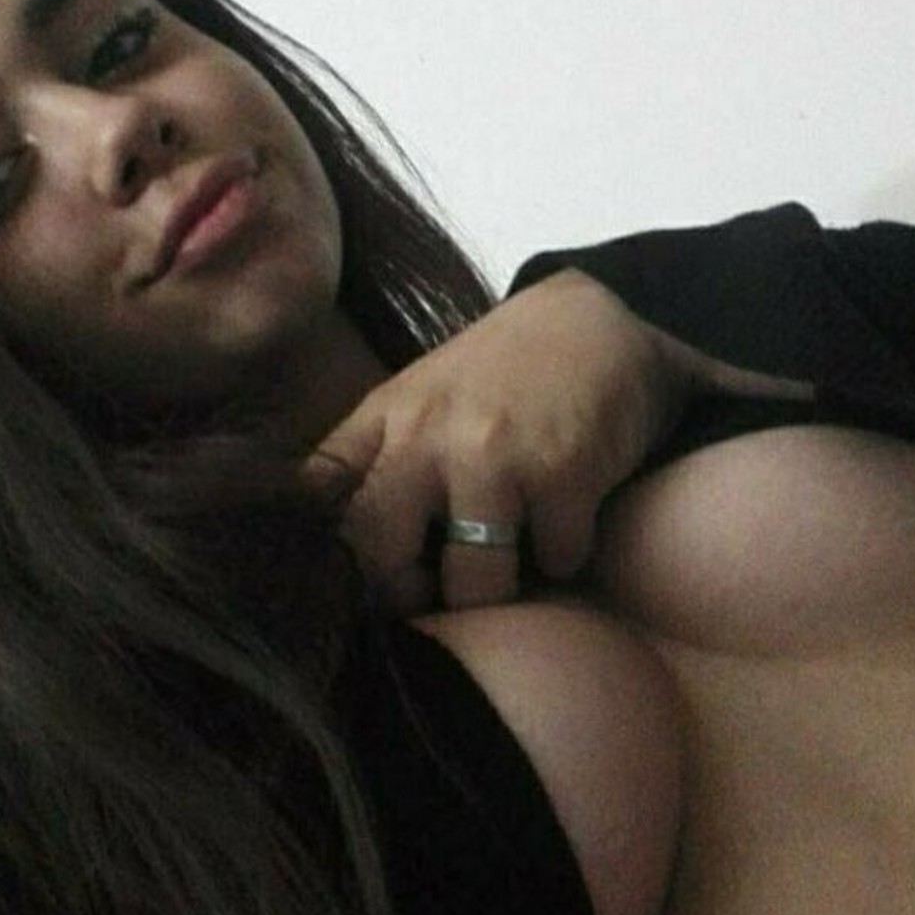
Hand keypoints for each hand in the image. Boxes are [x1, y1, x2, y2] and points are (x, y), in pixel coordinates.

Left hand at [301, 269, 703, 611]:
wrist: (594, 320)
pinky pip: (553, 564)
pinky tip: (565, 517)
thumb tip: (325, 550)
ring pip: (474, 584)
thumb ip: (369, 461)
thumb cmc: (500, 374)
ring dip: (498, 586)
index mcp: (385, 418)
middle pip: (380, 560)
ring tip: (512, 552)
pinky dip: (563, 556)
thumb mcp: (418, 400)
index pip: (319, 500)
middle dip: (410, 594)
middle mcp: (427, 435)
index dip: (332, 561)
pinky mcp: (561, 472)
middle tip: (440, 583)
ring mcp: (492, 454)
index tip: (361, 580)